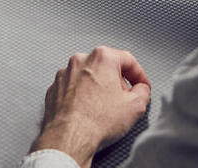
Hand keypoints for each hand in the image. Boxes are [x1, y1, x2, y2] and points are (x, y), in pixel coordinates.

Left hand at [30, 46, 150, 167]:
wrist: (68, 139)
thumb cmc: (96, 122)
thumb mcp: (135, 107)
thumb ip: (143, 91)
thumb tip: (141, 90)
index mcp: (102, 57)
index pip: (128, 60)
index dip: (139, 75)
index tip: (141, 86)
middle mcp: (81, 60)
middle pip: (107, 66)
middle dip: (117, 83)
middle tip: (123, 101)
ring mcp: (65, 73)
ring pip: (88, 76)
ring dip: (98, 89)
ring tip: (103, 110)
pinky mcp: (54, 88)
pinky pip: (73, 88)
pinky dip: (81, 97)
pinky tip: (87, 112)